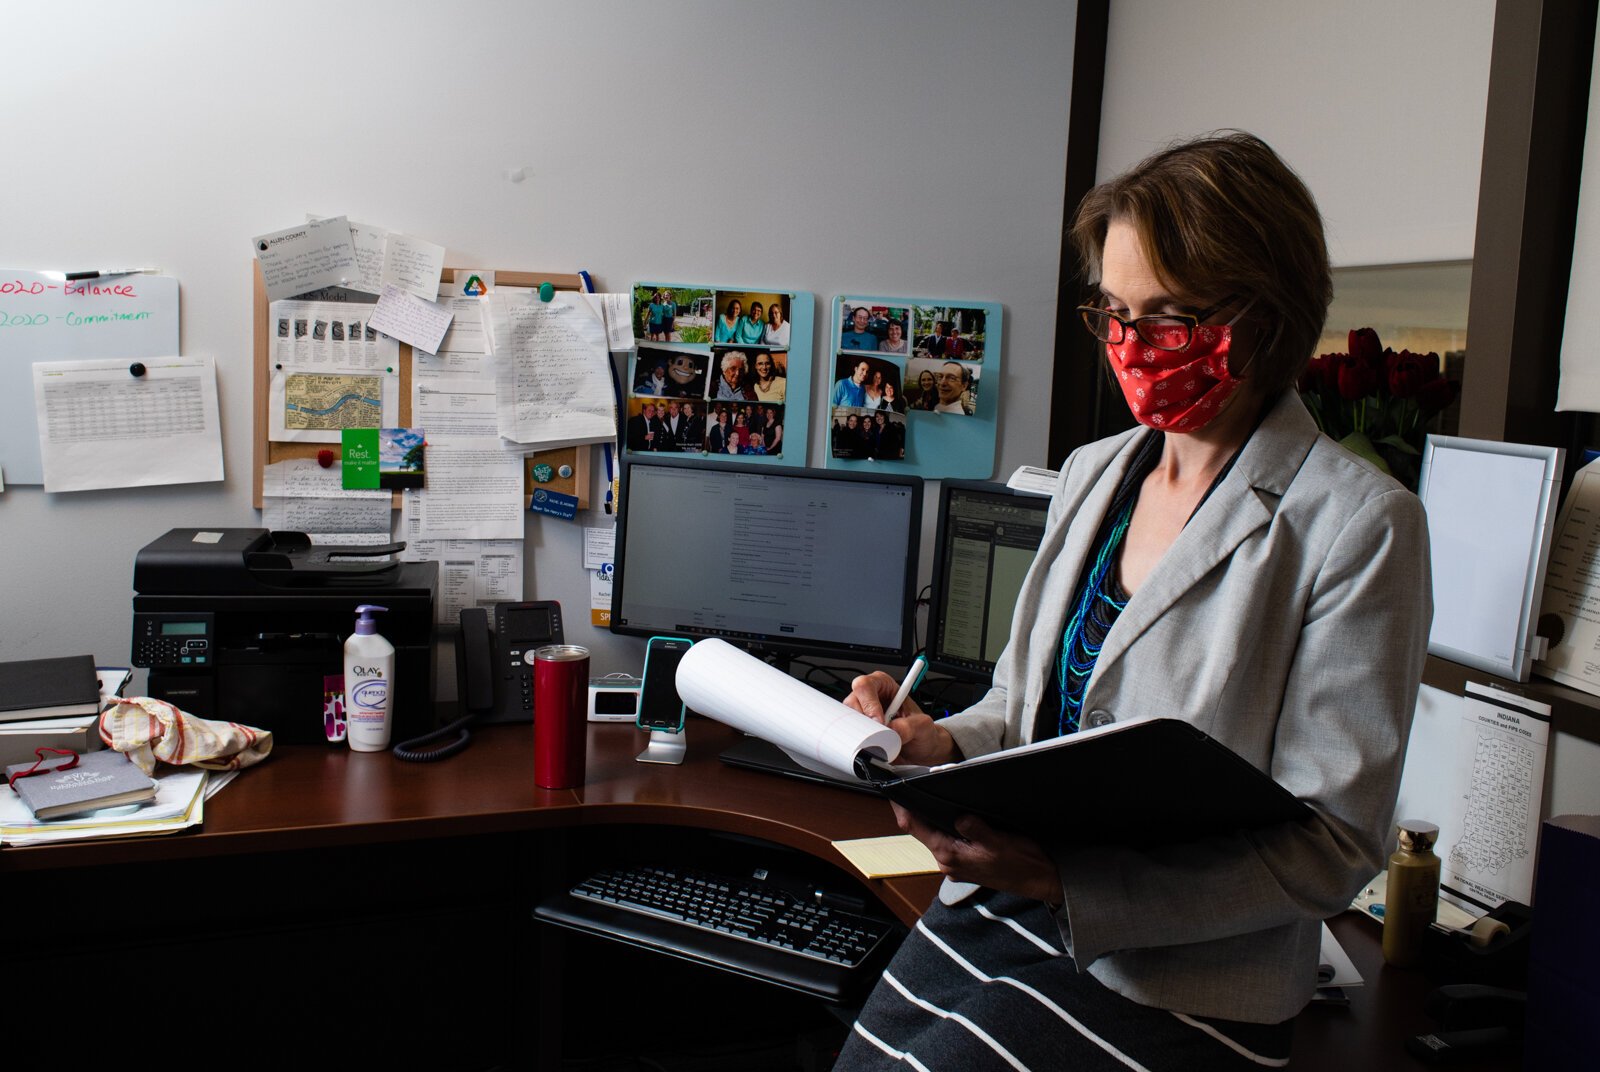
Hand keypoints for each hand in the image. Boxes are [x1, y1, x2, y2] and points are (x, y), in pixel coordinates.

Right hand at [845, 671, 956, 766]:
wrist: (920, 750)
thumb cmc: (921, 732)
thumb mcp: (923, 727)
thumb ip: (909, 726)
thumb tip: (891, 729)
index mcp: (884, 685)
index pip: (866, 685)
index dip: (869, 703)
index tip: (879, 721)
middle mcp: (869, 697)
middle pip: (851, 702)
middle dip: (863, 721)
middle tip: (876, 735)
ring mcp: (861, 714)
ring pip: (847, 719)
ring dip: (861, 733)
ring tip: (878, 742)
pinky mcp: (857, 730)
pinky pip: (849, 734)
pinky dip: (858, 742)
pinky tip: (872, 746)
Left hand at [894, 805, 1063, 903]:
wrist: (1040, 879)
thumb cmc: (1022, 864)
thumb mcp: (999, 841)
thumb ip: (975, 828)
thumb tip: (959, 816)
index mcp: (951, 856)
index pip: (916, 829)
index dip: (903, 809)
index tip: (894, 792)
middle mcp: (948, 863)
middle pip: (922, 831)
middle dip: (915, 811)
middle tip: (909, 787)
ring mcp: (956, 864)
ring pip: (934, 836)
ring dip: (931, 819)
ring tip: (927, 796)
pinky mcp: (965, 862)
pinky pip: (947, 841)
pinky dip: (944, 827)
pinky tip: (949, 815)